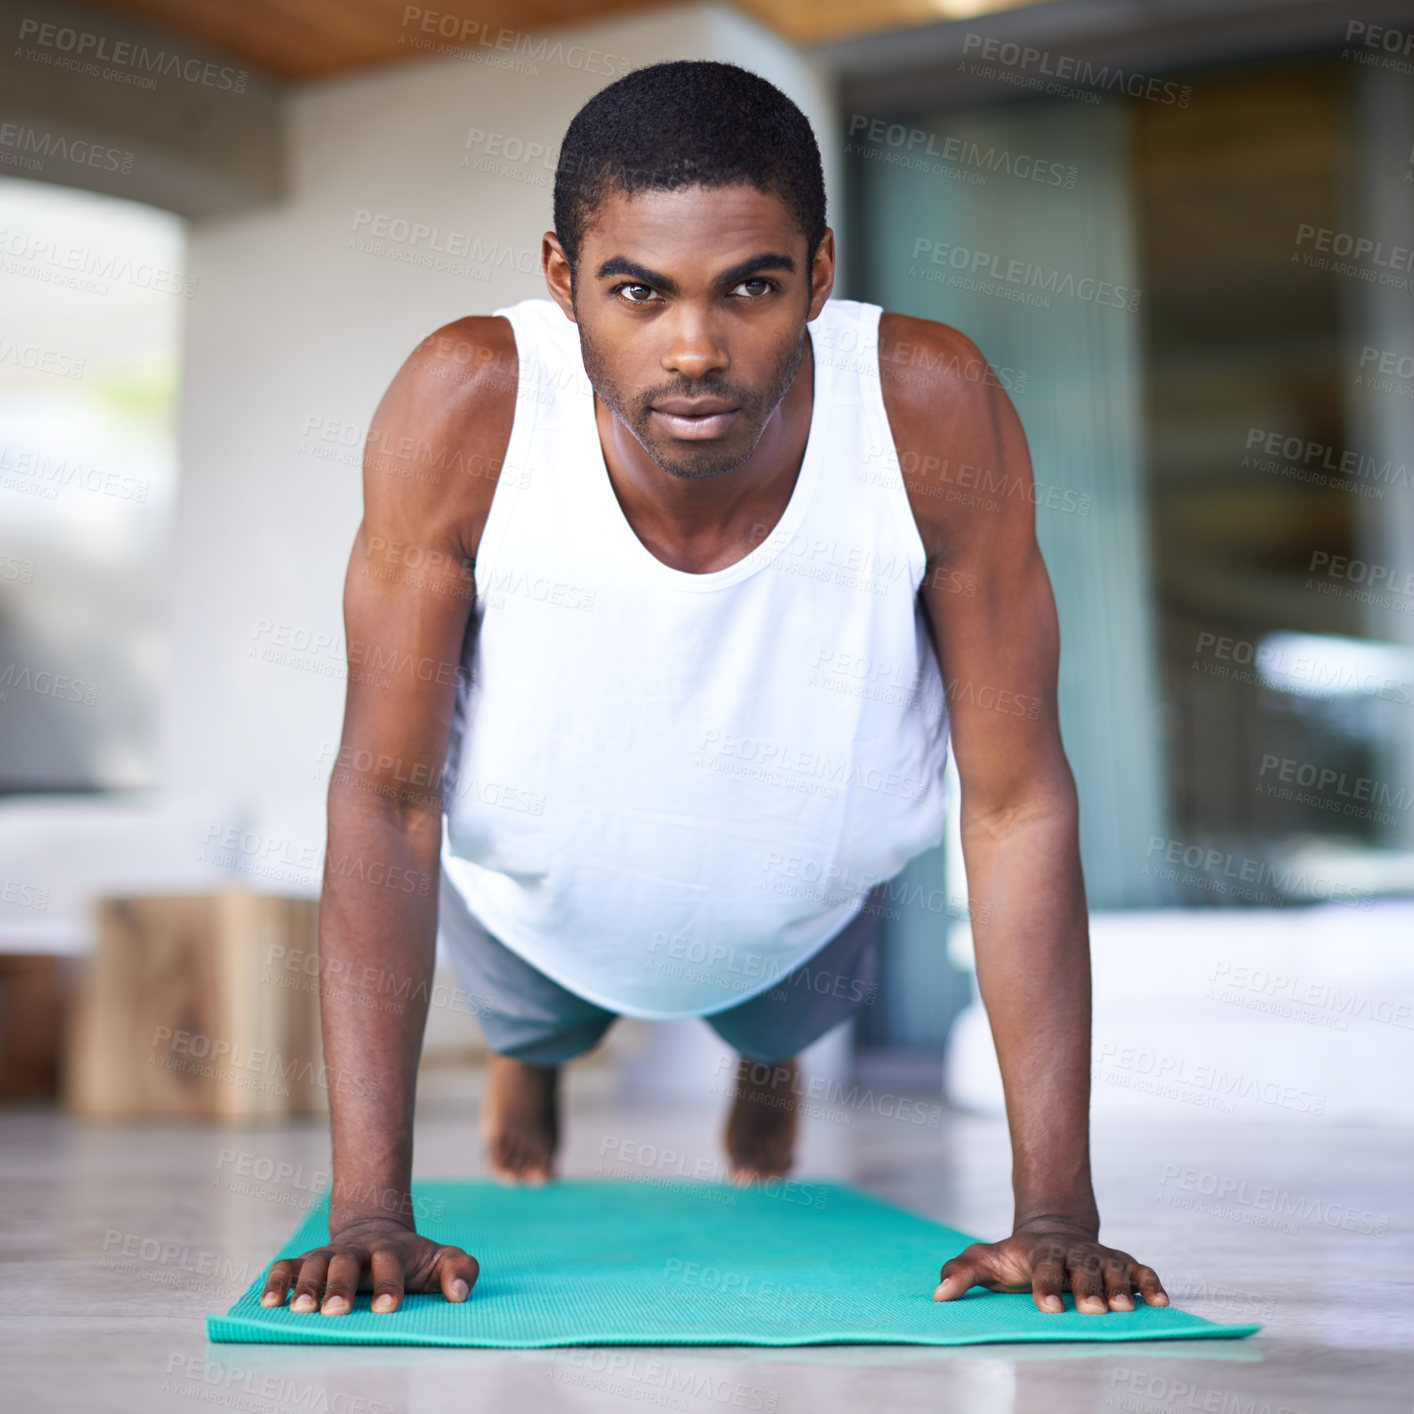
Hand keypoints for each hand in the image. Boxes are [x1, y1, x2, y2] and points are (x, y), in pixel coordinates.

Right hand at [260, 1216, 479, 1315]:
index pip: (389, 1264)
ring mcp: (329, 1255)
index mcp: (390, 1251)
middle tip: (336, 1310)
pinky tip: (269, 1302)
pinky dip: (276, 1281)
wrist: (377, 1230)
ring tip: (300, 1309)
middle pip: (346, 1264)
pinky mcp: (305, 1261)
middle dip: (341, 1286)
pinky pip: (286, 1266)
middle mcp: (356, 1251)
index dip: (389, 1285)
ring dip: (305, 1286)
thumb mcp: (441, 1259)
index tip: (386, 1308)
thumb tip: (460, 1293)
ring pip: (313, 1265)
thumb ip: (460, 1270)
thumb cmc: (412, 1258)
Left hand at [933, 1218, 1168, 1313]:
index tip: (1048, 1307)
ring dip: (1121, 1287)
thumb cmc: (1016, 1256)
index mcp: (1041, 1253)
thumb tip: (938, 1295)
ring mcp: (1100, 1257)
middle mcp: (1074, 1253)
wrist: (1053, 1230)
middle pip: (1082, 1268)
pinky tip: (1162, 1302)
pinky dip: (1152, 1284)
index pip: (1044, 1268)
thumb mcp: (986, 1260)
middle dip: (1089, 1288)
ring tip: (1126, 1308)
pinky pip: (1142, 1271)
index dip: (1046, 1286)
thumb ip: (962, 1273)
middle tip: (1094, 1308)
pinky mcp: (1123, 1264)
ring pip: (1115, 1269)